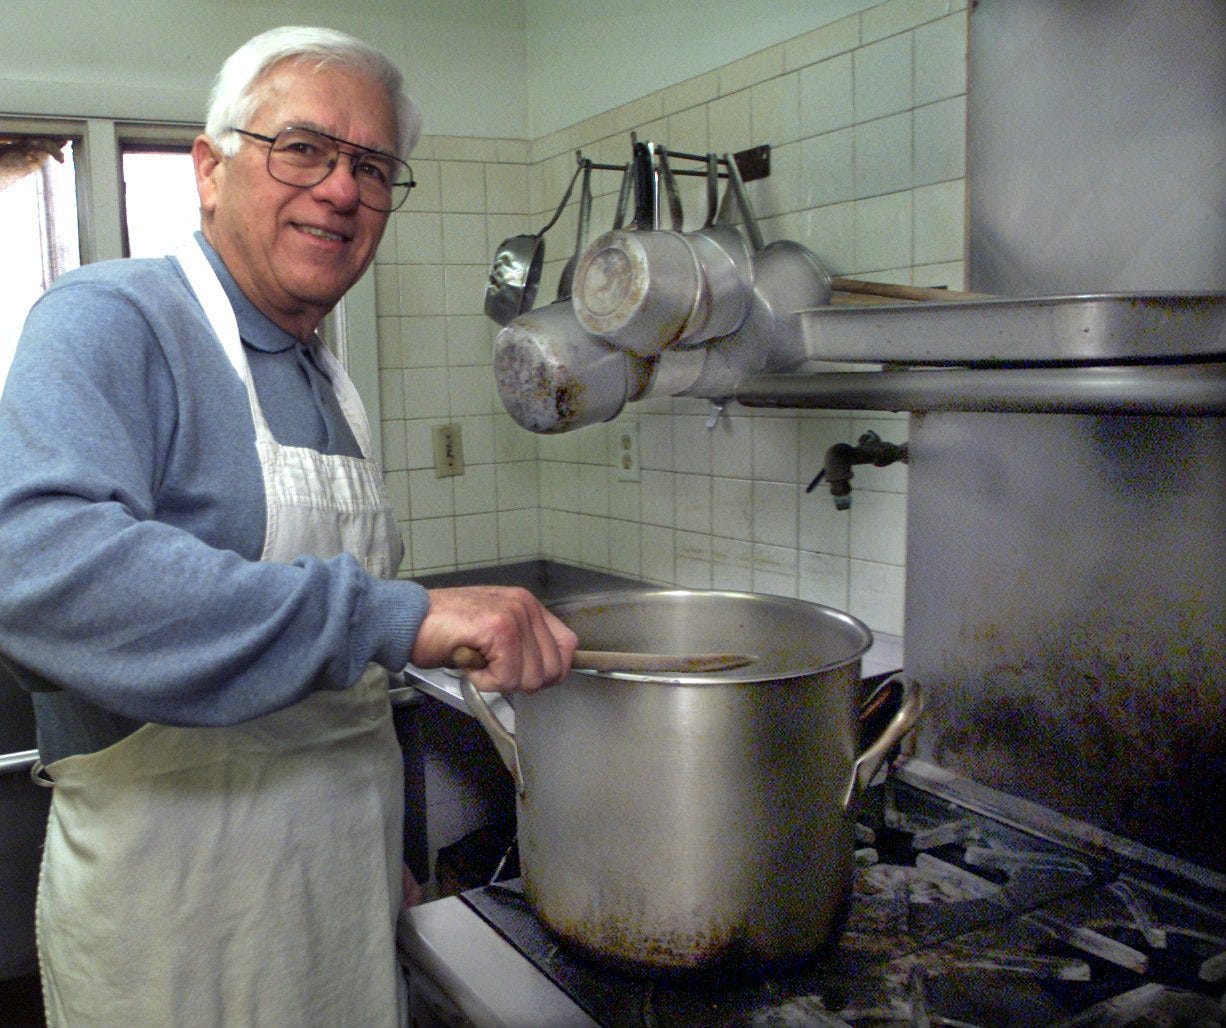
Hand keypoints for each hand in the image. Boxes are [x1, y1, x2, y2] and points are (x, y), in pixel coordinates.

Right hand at [410, 585, 577, 693]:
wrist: (407, 620)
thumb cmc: (443, 630)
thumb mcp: (492, 633)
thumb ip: (520, 645)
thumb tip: (543, 674)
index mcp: (528, 605)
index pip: (567, 646)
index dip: (551, 671)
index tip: (524, 677)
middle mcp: (526, 606)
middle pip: (552, 669)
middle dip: (520, 681)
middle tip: (492, 669)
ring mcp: (515, 615)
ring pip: (531, 678)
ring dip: (499, 681)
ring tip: (477, 661)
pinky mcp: (500, 629)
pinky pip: (507, 678)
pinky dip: (484, 681)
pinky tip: (468, 662)